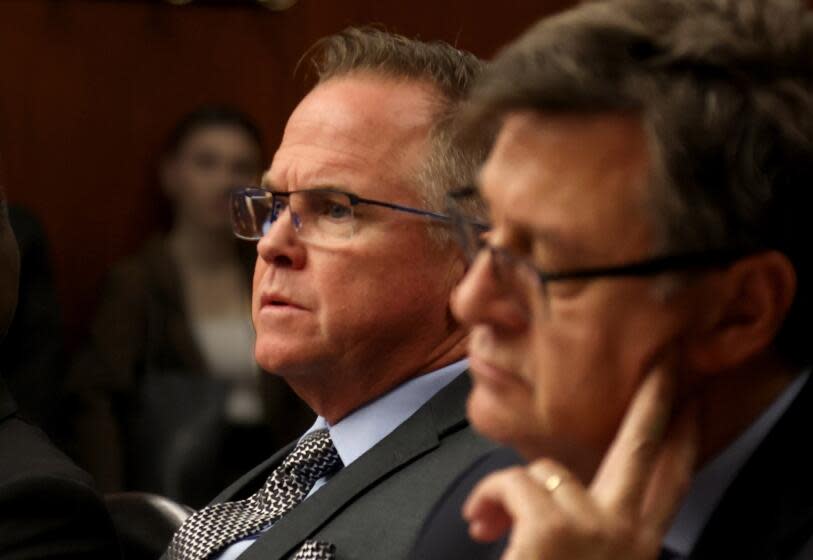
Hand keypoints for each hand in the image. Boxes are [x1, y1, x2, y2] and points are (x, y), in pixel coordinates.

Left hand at [462, 364, 698, 559]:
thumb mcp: (585, 557)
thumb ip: (587, 525)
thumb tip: (556, 482)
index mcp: (636, 546)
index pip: (671, 480)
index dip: (681, 437)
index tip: (688, 402)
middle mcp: (626, 536)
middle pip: (645, 448)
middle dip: (655, 400)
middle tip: (663, 365)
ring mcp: (593, 530)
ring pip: (548, 470)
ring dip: (508, 490)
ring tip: (487, 521)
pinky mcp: (552, 529)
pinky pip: (512, 481)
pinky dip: (486, 498)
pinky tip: (479, 525)